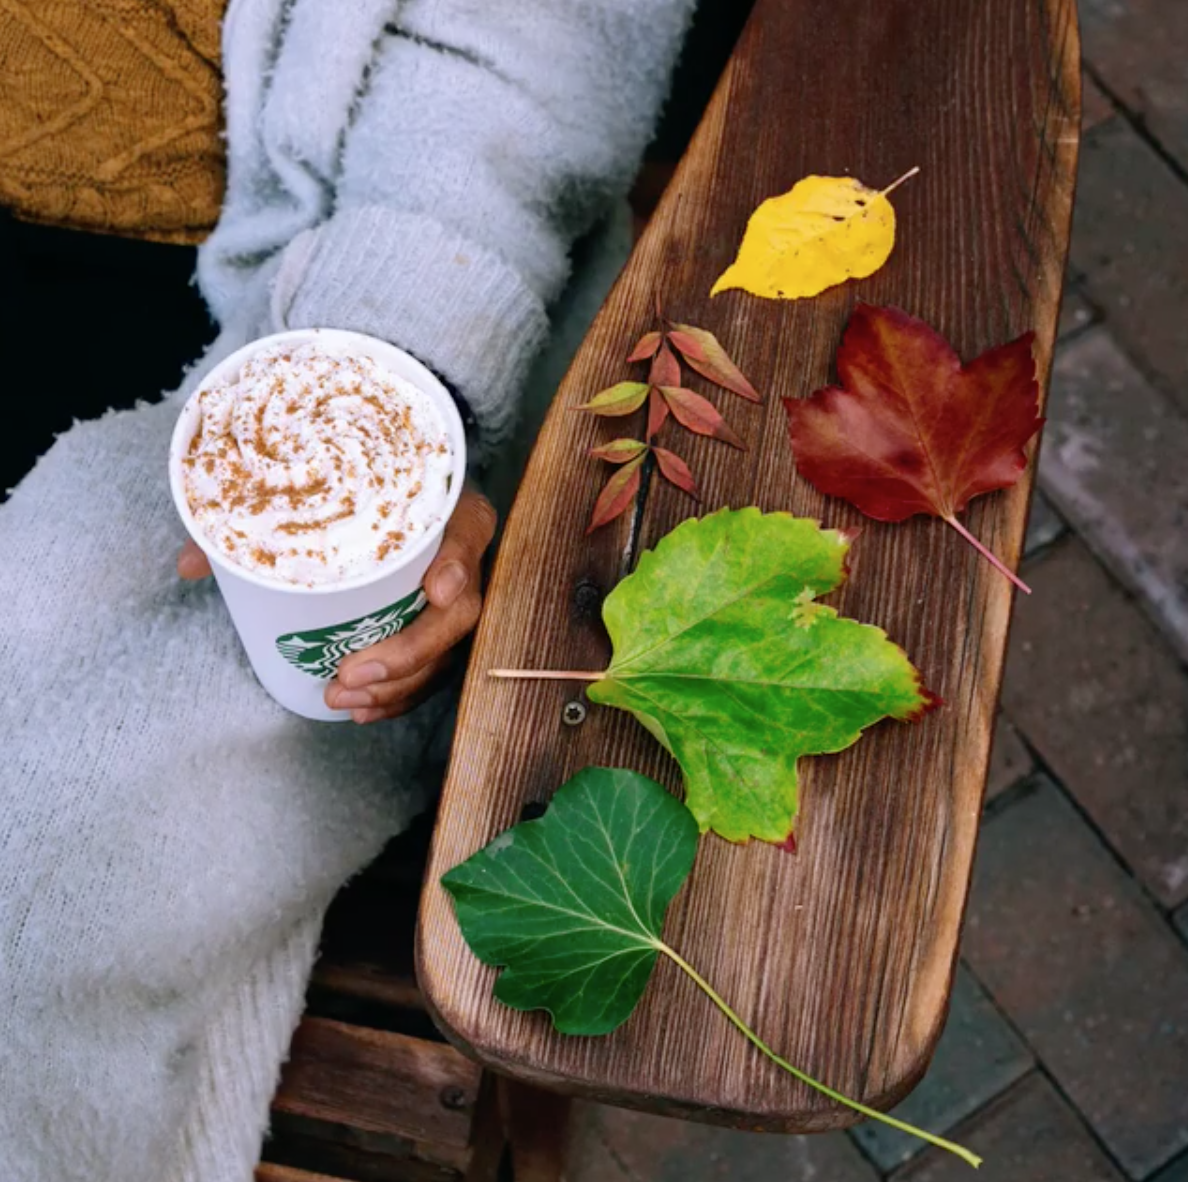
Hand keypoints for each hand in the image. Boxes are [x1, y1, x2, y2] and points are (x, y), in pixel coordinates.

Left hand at [177, 489, 497, 722]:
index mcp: (444, 508)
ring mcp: (457, 595)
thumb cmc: (349, 489)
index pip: (469, 530)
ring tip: (346, 696)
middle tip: (353, 671)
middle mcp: (458, 554)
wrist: (380, 491)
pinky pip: (434, 669)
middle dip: (410, 651)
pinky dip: (402, 694)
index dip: (460, 562)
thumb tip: (191, 563)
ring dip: (399, 682)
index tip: (436, 589)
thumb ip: (253, 519)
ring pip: (447, 649)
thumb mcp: (312, 492)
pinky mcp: (441, 628)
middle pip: (460, 611)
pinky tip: (366, 709)